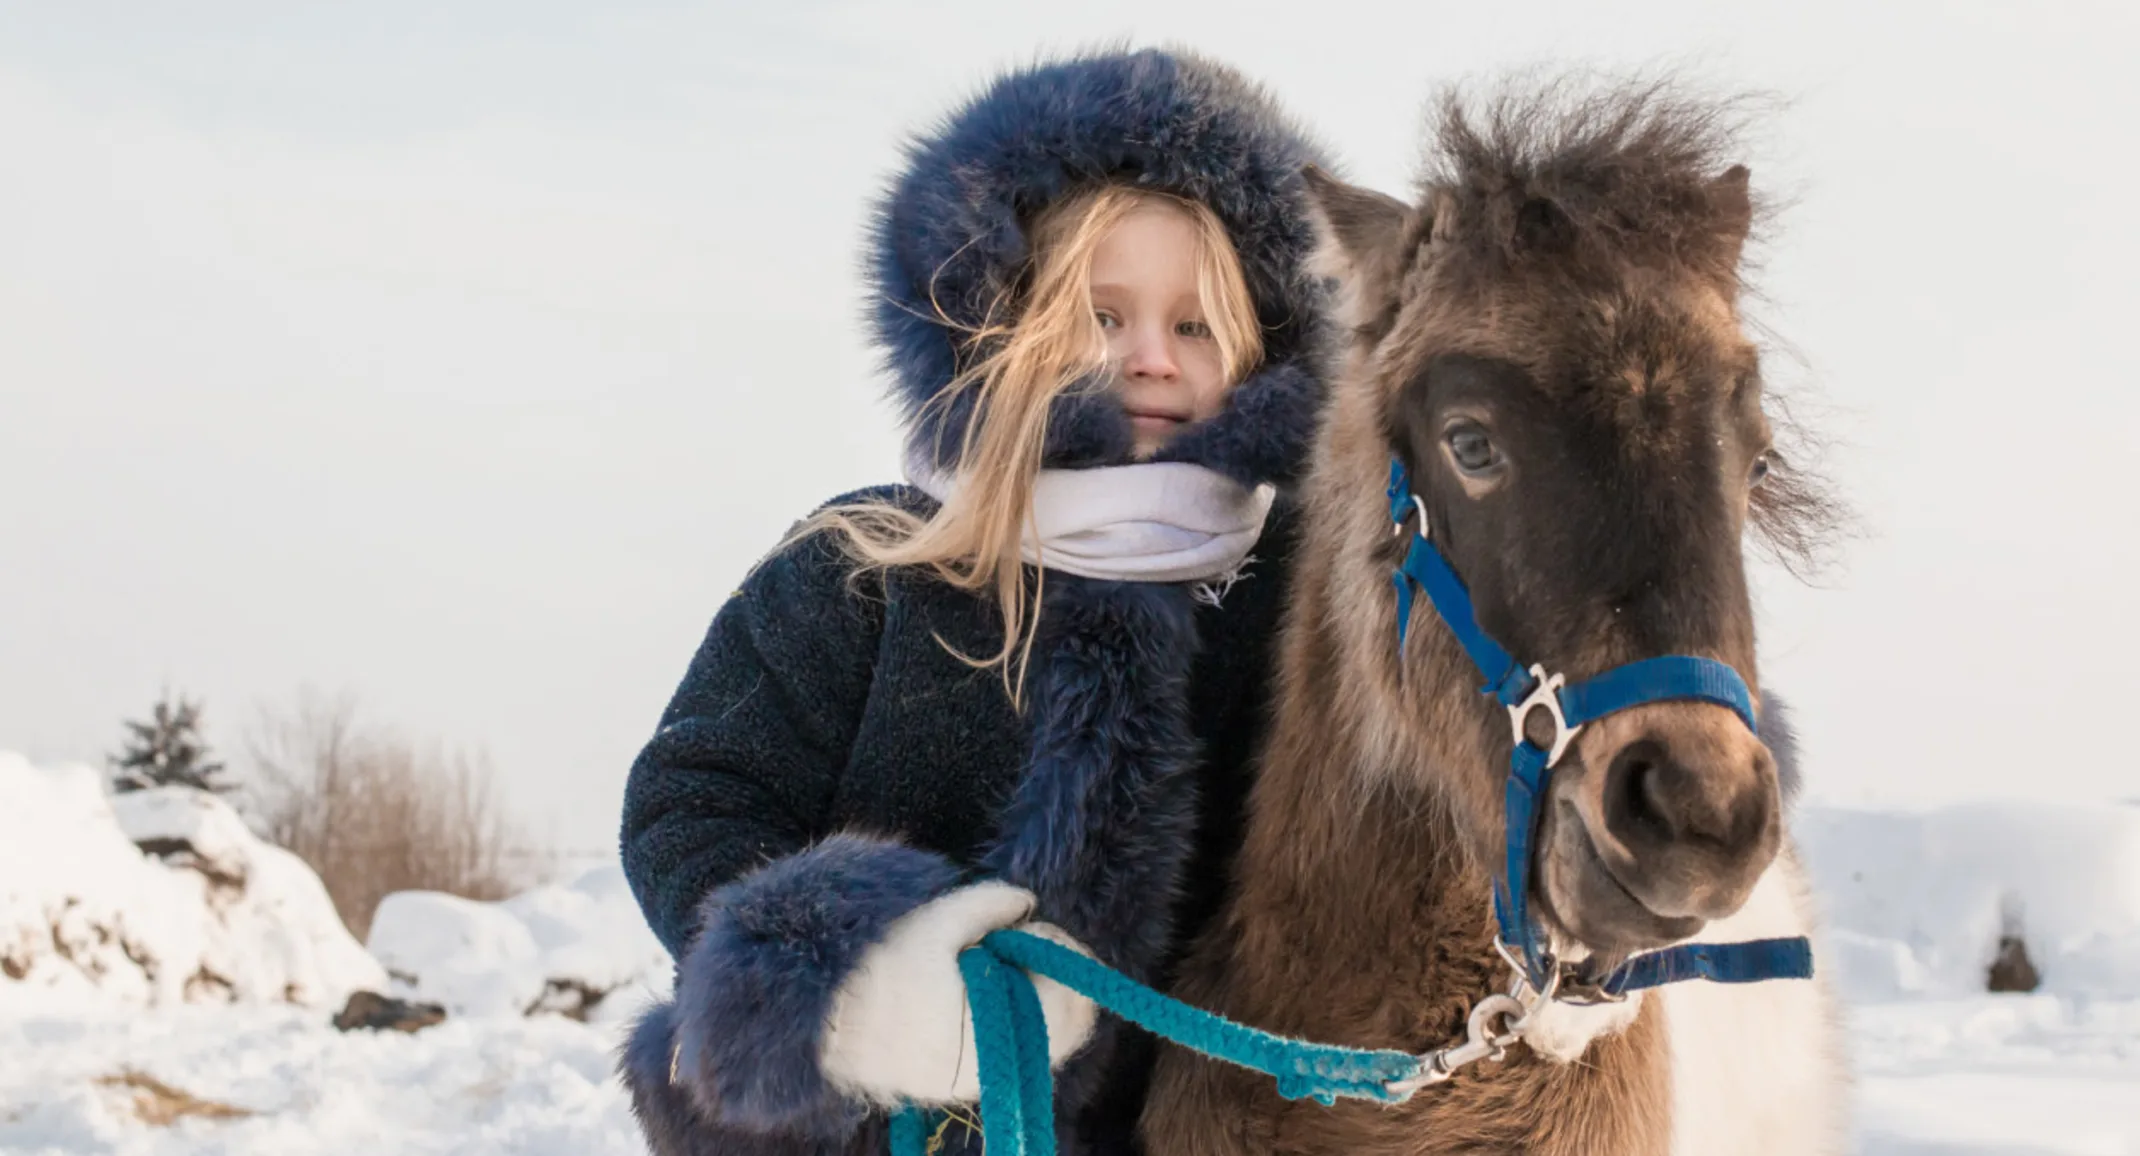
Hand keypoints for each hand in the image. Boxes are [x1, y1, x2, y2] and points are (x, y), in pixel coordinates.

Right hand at [818, 881, 1098, 1105]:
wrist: (823, 1027)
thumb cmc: (878, 973)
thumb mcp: (932, 923)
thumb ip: (987, 904)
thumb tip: (1026, 902)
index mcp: (992, 1029)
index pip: (1066, 994)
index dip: (1057, 950)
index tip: (1027, 927)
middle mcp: (995, 1068)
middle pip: (1068, 1021)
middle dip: (1052, 973)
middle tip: (1018, 942)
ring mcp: (982, 1080)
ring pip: (1045, 1038)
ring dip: (1036, 993)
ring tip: (995, 964)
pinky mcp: (965, 1083)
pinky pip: (1016, 1051)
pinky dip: (1018, 1016)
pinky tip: (986, 988)